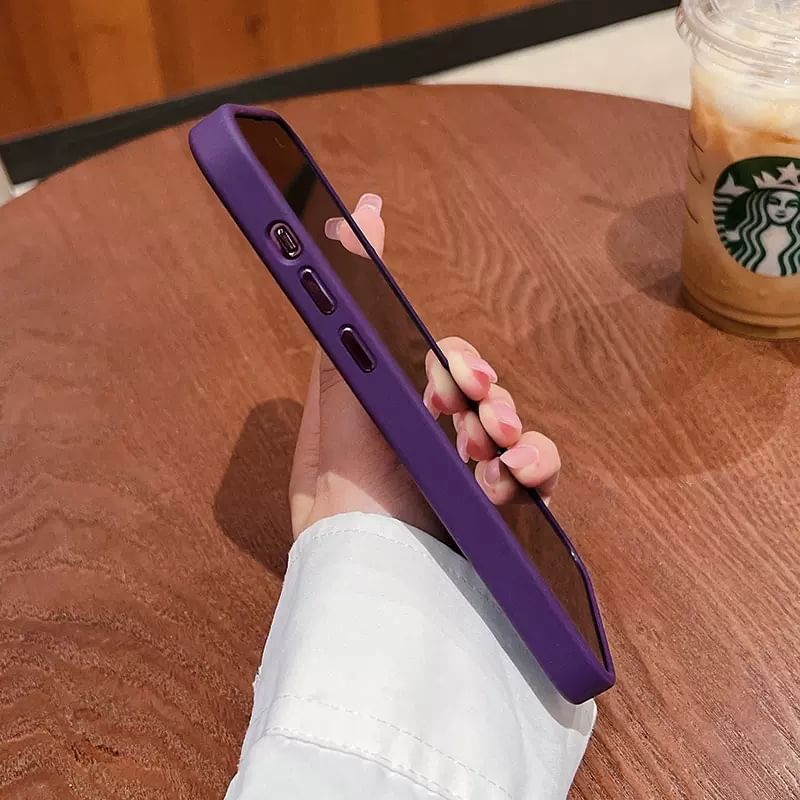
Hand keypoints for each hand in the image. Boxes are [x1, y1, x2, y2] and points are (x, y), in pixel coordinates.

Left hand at [289, 193, 560, 539]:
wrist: (376, 574)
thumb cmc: (345, 496)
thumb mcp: (337, 409)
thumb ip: (341, 336)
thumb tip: (333, 246)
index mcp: (384, 403)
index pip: (403, 339)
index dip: (395, 285)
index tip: (371, 213)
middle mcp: (424, 428)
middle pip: (465, 372)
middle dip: (467, 373)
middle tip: (461, 392)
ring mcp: (464, 462)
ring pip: (505, 413)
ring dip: (501, 418)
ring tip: (484, 445)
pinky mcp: (499, 497)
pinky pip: (537, 463)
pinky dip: (535, 460)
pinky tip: (509, 475)